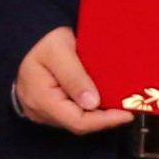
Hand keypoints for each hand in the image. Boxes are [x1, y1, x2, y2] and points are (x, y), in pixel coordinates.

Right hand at [8, 27, 124, 135]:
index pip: (77, 121)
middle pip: (77, 123)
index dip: (104, 121)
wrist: (29, 34)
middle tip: (129, 107)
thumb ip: (74, 76)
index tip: (127, 113)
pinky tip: (103, 99)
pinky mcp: (48, 108)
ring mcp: (43, 112)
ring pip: (76, 120)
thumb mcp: (60, 50)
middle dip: (104, 118)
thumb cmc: (44, 40)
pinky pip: (72, 113)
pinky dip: (89, 108)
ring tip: (119, 104)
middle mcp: (39, 111)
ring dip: (98, 114)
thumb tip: (93, 103)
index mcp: (40, 99)